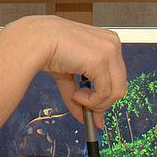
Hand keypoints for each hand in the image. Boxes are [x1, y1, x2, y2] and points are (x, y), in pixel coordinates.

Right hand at [5, 15, 125, 128]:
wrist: (35, 40)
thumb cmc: (47, 48)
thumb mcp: (68, 73)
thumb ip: (80, 92)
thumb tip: (85, 116)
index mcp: (107, 42)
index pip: (117, 76)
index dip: (106, 95)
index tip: (96, 110)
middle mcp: (112, 44)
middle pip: (120, 85)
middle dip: (102, 103)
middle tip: (84, 108)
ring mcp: (109, 51)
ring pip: (116, 92)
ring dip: (94, 103)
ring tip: (76, 97)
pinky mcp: (100, 61)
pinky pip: (104, 93)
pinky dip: (90, 101)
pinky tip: (76, 94)